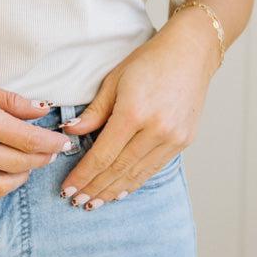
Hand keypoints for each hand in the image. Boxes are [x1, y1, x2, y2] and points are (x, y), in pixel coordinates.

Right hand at [0, 65, 72, 210]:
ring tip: (26, 165)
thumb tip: (42, 110)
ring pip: (1, 187)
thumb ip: (11, 100)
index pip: (28, 139)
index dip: (51, 142)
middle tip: (49, 151)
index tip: (62, 141)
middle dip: (41, 158)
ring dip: (21, 178)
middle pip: (20, 164)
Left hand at [58, 19, 217, 209]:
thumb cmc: (148, 61)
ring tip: (94, 202)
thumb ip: (94, 111)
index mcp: (134, 112)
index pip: (103, 155)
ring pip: (137, 174)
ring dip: (113, 190)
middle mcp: (156, 130)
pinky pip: (153, 168)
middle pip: (119, 169)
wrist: (189, 54)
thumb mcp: (114, 79)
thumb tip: (71, 132)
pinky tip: (120, 190)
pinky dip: (135, 181)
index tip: (68, 188)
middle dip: (95, 188)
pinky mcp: (183, 142)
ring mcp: (173, 138)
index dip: (84, 175)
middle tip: (76, 202)